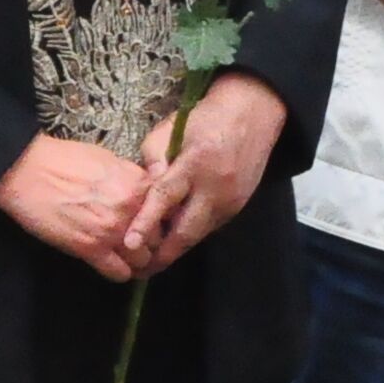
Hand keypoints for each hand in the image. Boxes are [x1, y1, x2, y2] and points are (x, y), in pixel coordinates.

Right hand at [0, 133, 154, 279]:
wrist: (28, 172)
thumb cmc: (65, 160)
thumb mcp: (111, 161)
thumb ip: (134, 179)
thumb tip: (146, 192)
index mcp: (140, 185)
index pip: (168, 212)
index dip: (163, 221)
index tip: (157, 226)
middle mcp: (133, 210)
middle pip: (158, 238)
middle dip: (152, 243)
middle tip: (143, 246)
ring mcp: (113, 232)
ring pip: (142, 259)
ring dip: (138, 261)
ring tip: (131, 260)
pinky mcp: (90, 249)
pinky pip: (118, 273)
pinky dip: (120, 273)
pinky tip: (115, 268)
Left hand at [124, 74, 286, 273]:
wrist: (254, 112)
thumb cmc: (205, 118)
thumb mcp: (170, 129)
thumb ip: (152, 160)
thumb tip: (143, 192)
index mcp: (195, 163)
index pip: (165, 198)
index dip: (146, 223)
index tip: (129, 245)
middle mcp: (216, 187)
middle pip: (187, 231)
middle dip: (163, 255)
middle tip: (139, 271)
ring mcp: (232, 199)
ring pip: (199, 234)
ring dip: (176, 247)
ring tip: (152, 260)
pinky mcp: (239, 205)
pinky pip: (210, 226)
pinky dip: (191, 233)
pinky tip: (174, 237)